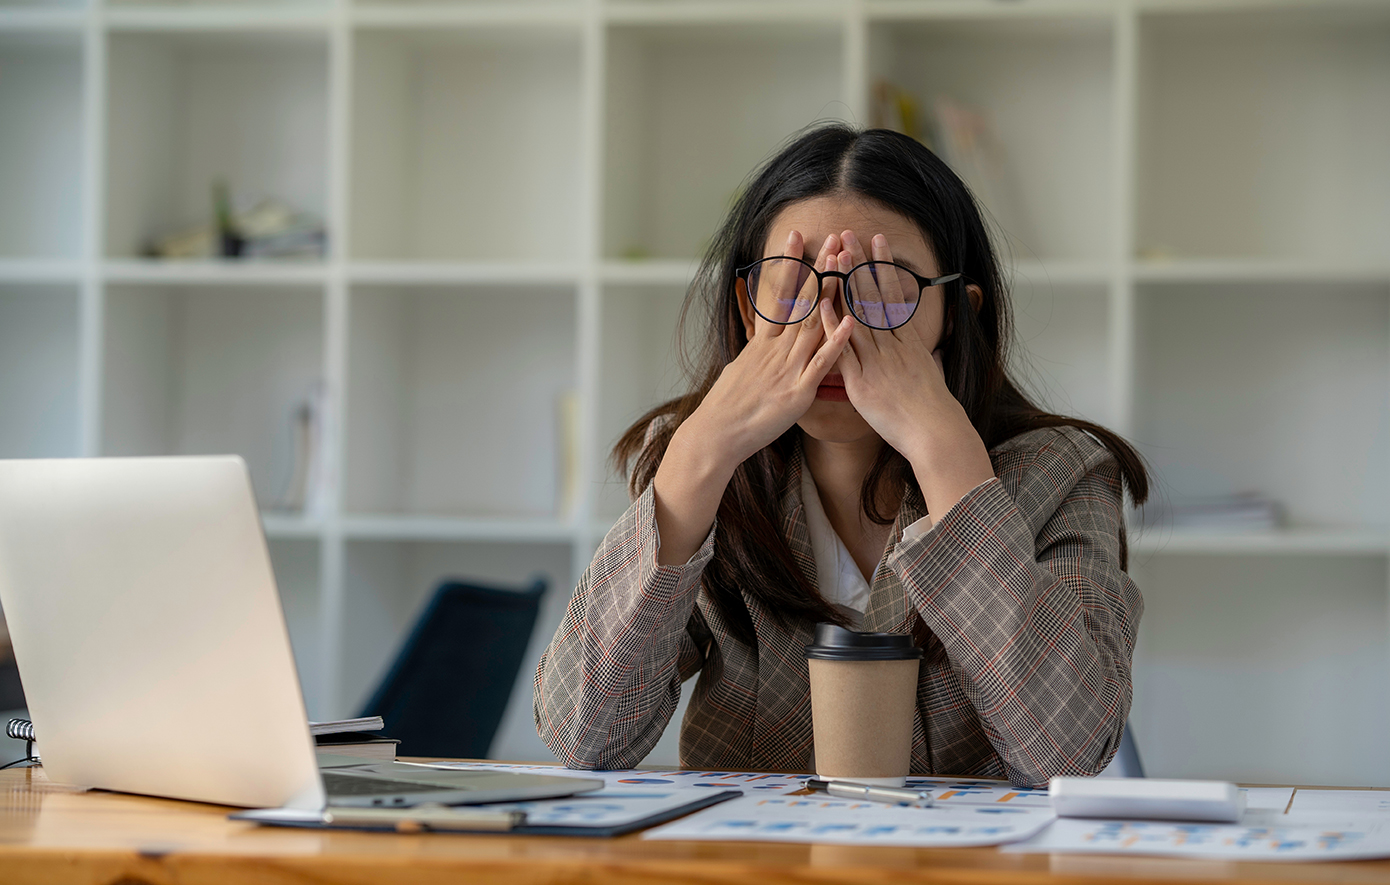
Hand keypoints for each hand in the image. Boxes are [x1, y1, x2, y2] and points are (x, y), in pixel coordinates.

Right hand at [686, 230, 853, 465]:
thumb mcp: (740, 369)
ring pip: (813, 323)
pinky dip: (836, 342)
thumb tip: (760, 343)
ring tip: (845, 265)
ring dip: (832, 293)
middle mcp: (776, 349)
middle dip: (819, 268)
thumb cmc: (727, 407)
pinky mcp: (798, 392)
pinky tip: (849, 321)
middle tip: (832, 238)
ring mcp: (788, 368)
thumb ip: (756, 353)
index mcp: (763, 343)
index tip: (796, 236)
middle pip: (802, 301)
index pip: (779, 294)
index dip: (789, 264)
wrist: (716, 434)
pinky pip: (821, 363)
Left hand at [832, 231, 993, 523]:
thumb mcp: (930, 372)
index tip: (876, 241)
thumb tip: (922, 345)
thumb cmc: (933, 409)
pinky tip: (821, 303)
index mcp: (908, 341)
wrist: (935, 433)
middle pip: (873, 296)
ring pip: (857, 314)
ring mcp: (876, 361)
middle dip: (860, 264)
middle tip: (849, 234)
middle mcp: (892, 345)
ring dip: (845, 284)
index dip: (883, 266)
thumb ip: (920, 354)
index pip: (893, 294)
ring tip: (835, 255)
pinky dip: (832, 326)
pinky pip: (843, 349)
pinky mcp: (861, 381)